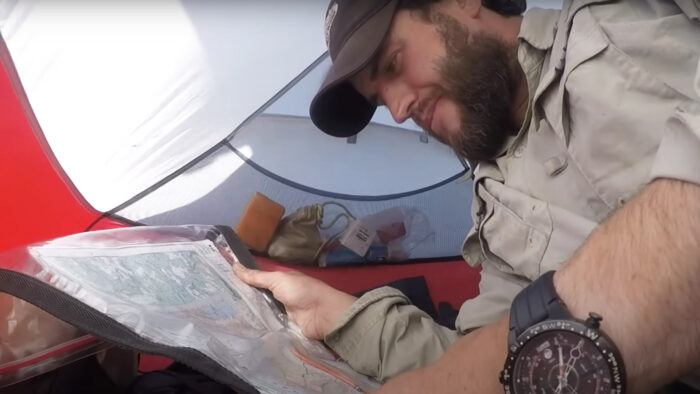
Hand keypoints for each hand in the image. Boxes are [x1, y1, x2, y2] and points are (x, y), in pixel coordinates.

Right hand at [232, 264, 356, 339]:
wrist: (321, 314)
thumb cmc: (301, 291)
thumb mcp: (277, 279)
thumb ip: (256, 277)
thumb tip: (234, 265)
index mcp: (280, 280)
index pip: (257, 280)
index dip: (242, 281)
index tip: (221, 283)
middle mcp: (279, 295)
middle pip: (258, 297)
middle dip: (243, 299)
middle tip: (219, 301)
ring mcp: (281, 312)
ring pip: (261, 311)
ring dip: (249, 312)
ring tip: (225, 313)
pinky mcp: (283, 327)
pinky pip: (267, 324)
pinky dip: (258, 325)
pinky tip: (241, 326)